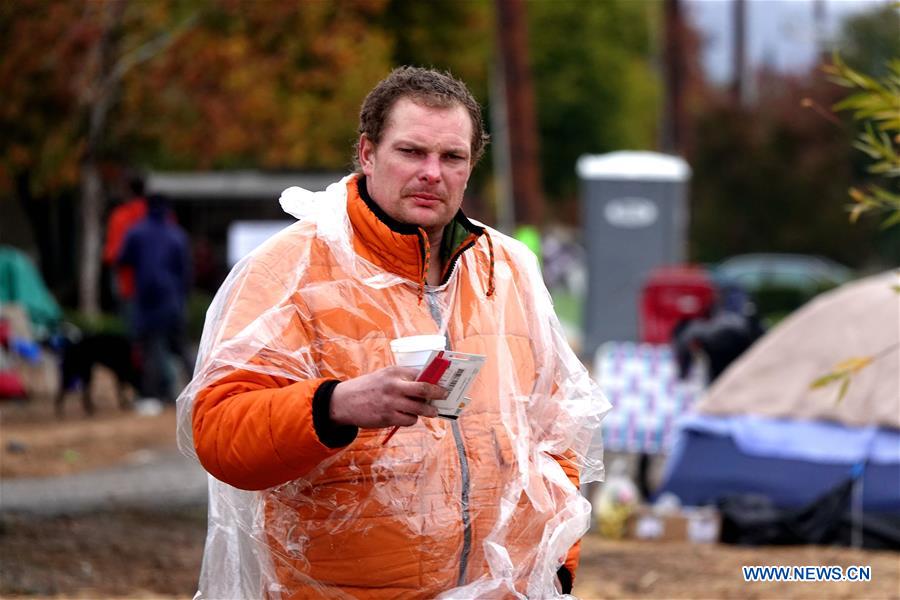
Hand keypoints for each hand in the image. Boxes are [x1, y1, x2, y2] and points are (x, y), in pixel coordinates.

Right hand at [330, 366, 444, 428]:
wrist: (344, 401)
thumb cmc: (368, 388)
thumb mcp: (384, 376)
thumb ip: (403, 378)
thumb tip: (427, 385)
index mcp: (394, 372)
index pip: (420, 373)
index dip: (435, 378)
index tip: (445, 382)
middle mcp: (394, 385)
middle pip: (424, 388)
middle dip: (438, 393)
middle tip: (445, 395)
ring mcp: (391, 402)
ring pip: (419, 408)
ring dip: (429, 411)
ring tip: (432, 412)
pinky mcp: (387, 417)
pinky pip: (409, 420)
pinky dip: (413, 419)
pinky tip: (410, 417)